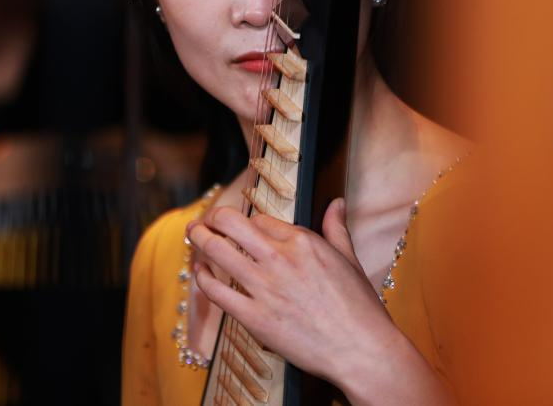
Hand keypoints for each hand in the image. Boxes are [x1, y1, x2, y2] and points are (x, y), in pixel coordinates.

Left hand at [185, 198, 396, 385]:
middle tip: (205, 221)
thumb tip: (336, 203)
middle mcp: (280, 258)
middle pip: (231, 223)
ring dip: (199, 238)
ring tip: (192, 234)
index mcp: (302, 241)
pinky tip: (200, 273)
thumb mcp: (349, 259)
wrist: (360, 349)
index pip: (259, 220)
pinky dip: (203, 278)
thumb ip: (336, 228)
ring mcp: (265, 288)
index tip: (242, 230)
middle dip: (214, 218)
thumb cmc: (358, 307)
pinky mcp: (254, 317)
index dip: (247, 224)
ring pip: (217, 251)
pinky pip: (216, 291)